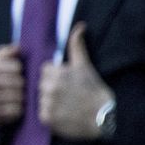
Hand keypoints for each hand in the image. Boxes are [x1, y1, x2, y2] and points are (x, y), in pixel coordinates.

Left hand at [39, 23, 112, 140]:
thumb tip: (79, 26)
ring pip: (40, 98)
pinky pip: (41, 113)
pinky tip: (63, 114)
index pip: (44, 70)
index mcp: (57, 73)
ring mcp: (47, 103)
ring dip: (50, 101)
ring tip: (67, 105)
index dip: (55, 75)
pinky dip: (50, 115)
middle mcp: (50, 87)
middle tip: (68, 94)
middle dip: (51, 88)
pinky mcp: (46, 118)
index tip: (68, 82)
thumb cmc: (94, 89)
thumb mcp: (85, 65)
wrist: (103, 116)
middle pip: (41, 84)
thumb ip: (77, 45)